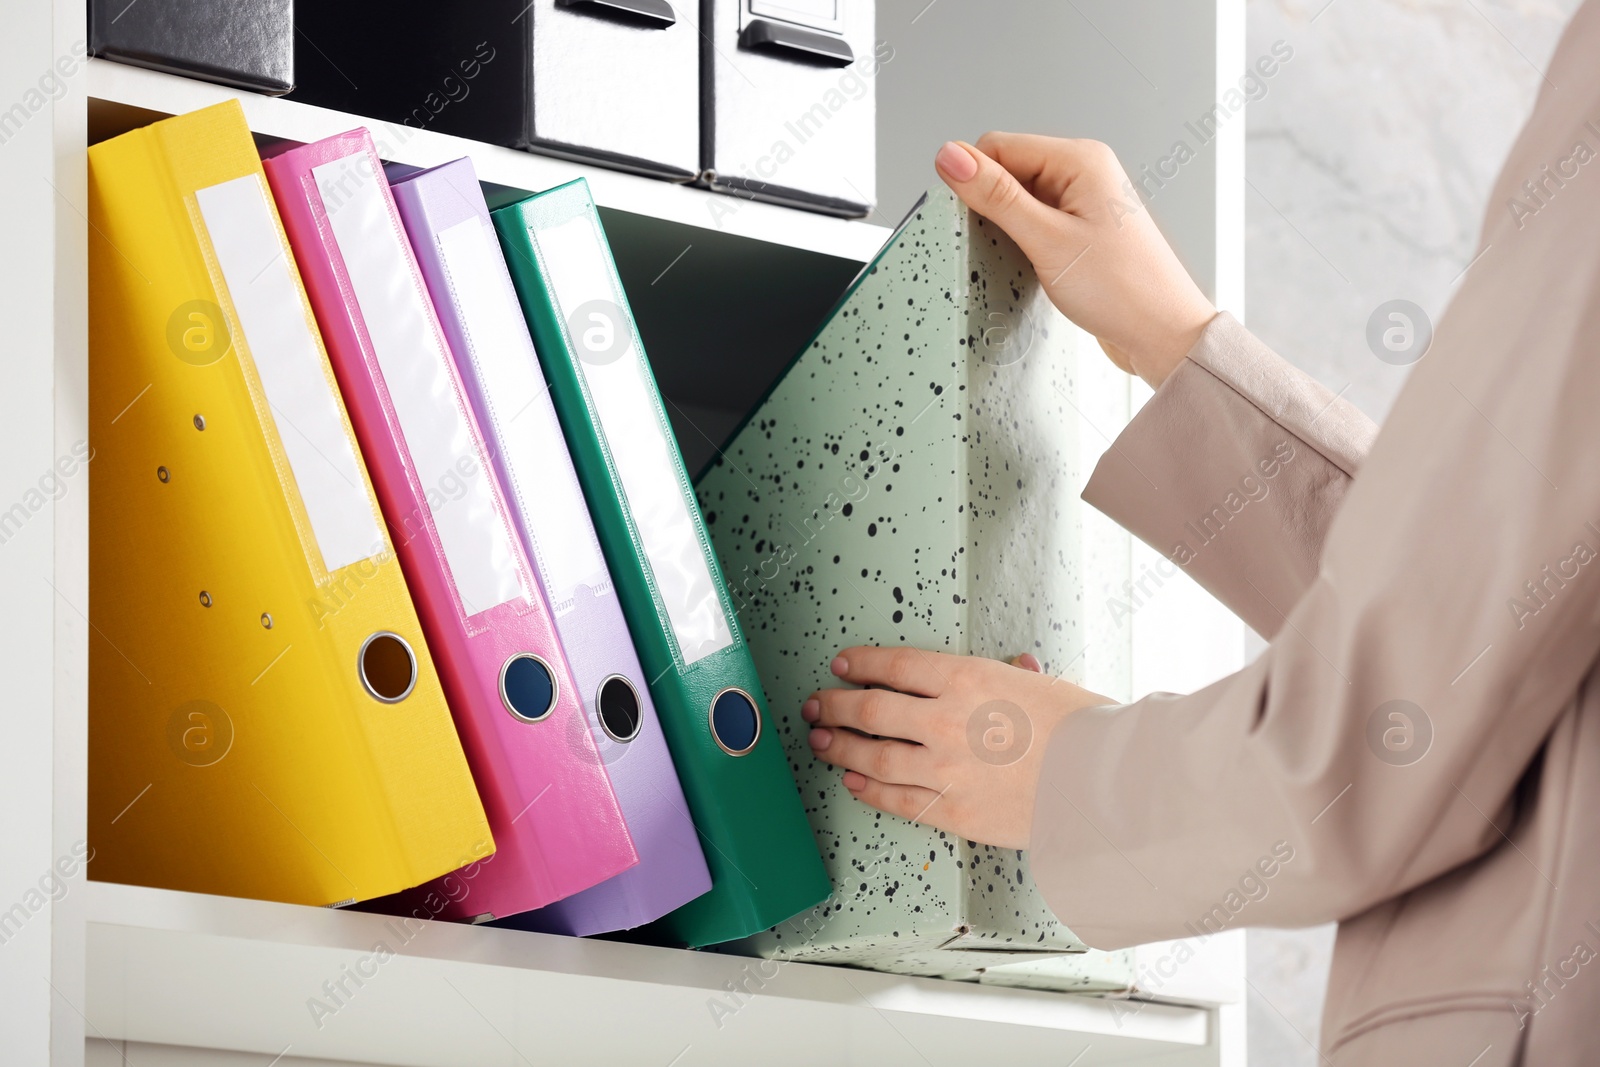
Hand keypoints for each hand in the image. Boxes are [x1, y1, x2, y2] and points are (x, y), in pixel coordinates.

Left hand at [802, 646, 1113, 849]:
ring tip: (821, 743)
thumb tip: (1015, 668)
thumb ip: (1016, 679)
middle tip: (817, 705)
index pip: (895, 666)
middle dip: (835, 707)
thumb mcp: (1046, 686)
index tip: (843, 665)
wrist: (1104, 786)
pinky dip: (870, 789)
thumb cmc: (1085, 731)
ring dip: (841, 748)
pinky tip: (855, 781)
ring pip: (875, 756)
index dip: (861, 665)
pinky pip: (897, 799)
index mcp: (968, 678)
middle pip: (871, 711)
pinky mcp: (953, 812)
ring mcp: (944, 769)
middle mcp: (945, 720)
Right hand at [933, 134, 1215, 388]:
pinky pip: (1036, 223)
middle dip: (993, 207)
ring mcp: (1085, 201)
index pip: (997, 146)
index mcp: (1080, 159)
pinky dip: (1025, 243)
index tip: (970, 218)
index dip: (974, 180)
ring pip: (1019, 200)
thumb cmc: (1123, 290)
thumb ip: (995, 196)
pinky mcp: (1082, 229)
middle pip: (1008, 171)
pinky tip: (1037, 267)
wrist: (1163, 335)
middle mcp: (1084, 172)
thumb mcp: (1046, 240)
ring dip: (1010, 229)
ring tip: (1031, 260)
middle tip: (1008, 246)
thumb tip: (950, 157)